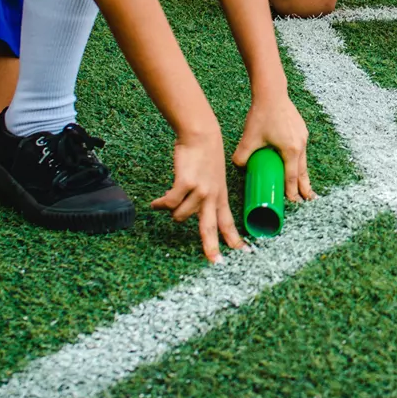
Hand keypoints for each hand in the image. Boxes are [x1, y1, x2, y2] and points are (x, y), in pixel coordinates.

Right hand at [151, 129, 245, 263]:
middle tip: (215, 261)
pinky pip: (169, 203)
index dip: (233, 238)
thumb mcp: (213, 178)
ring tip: (165, 203)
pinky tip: (154, 204)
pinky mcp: (185, 184)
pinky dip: (160, 205)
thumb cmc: (205, 156)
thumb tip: (185, 213)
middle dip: (212, 246)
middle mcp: (212, 197)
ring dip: (171, 211)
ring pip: (180, 215)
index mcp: (220, 196)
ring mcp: (200, 191)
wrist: (202, 136)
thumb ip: (205, 196)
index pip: (228, 222)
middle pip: (210, 228)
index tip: (242, 252)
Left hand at [232, 95, 315, 202]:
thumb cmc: (262, 114)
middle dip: (305, 187)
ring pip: (303, 161)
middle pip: (303, 171)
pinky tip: (297, 162)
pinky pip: (301, 151)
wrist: (272, 93)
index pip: (291, 176)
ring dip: (304, 174)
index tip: (293, 202)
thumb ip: (242, 155)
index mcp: (290, 150)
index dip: (292, 190)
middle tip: (308, 200)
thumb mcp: (249, 138)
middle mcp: (300, 145)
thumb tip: (238, 166)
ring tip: (306, 186)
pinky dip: (300, 161)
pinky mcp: (301, 130)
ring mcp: (302, 137)